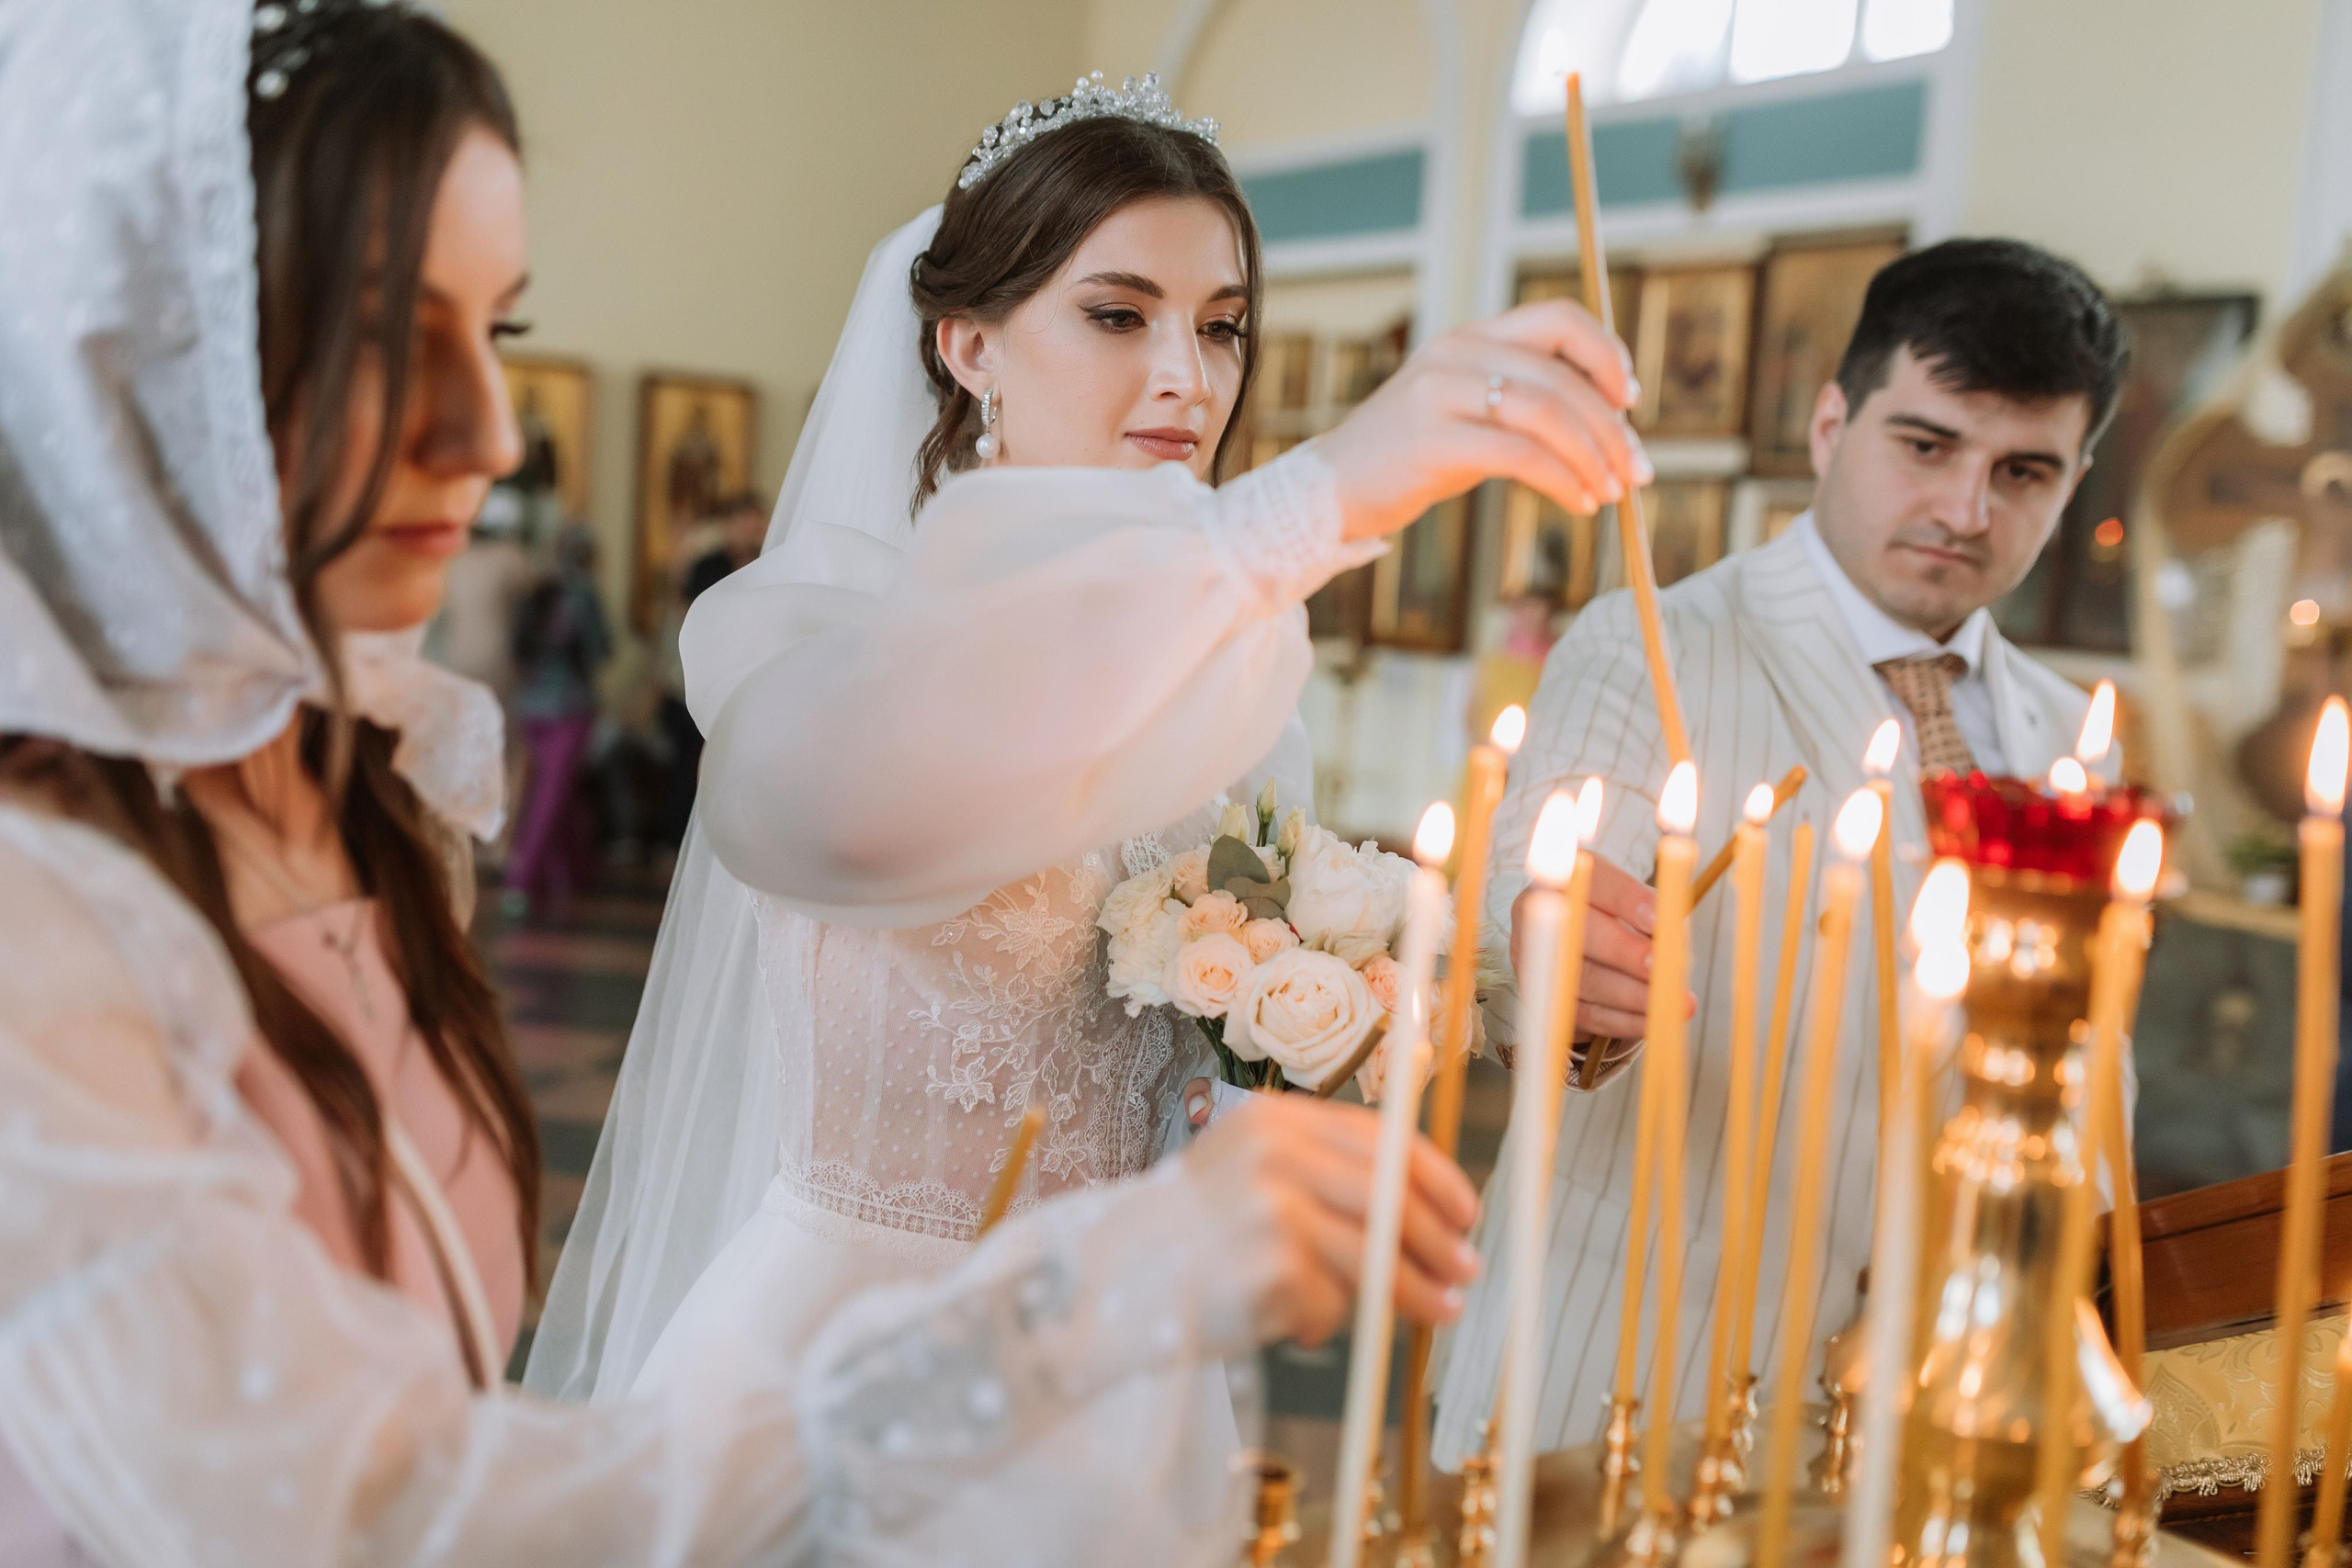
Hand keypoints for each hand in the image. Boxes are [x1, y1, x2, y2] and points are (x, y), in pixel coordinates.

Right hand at [1181, 1093, 1480, 1348]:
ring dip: (1415, 1290)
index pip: (1381, 1137)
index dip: (1435, 1177)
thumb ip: (1324, 1174)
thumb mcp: (1250, 1173)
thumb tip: (1428, 1212)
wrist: (1110, 1279)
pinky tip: (1304, 1327)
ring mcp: (1271, 1208)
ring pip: (1372, 1252)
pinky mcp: (1269, 1267)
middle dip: (1438, 1239)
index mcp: (1275, 1120)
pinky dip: (1325, 1321)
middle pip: (1388, 1194)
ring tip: (1441, 1311)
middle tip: (1466, 1270)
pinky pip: (1327, 1300)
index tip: (1467, 1213)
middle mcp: (1274, 1153)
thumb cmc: (1191, 1234)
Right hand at [1314, 299, 1651, 543]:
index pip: (1558, 319)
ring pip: (1545, 413)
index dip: (1607, 353)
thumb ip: (1522, 401)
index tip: (1631, 400)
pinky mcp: (1431, 440)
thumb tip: (1609, 423)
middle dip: (1612, 426)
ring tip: (1613, 493)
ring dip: (1593, 456)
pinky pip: (1519, 455)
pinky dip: (1561, 480)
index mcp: (1471, 337)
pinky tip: (1579, 502)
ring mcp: (1439, 393)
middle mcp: (1457, 352)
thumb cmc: (1410, 459)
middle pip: (1561, 375)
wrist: (1329, 491)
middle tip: (1639, 471)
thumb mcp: (1468, 412)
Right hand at [1510, 854, 1691, 1042]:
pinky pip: (1582, 1014)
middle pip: (1577, 931)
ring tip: (1672, 1003)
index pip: (1594, 880)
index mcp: (1565, 876)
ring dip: (1631, 995)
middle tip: (1662, 967)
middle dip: (1623, 951)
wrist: (1574, 941)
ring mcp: (1531, 956)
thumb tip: (1674, 940)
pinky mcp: (1539, 995)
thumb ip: (1653, 914)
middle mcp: (1535, 911)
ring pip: (1581, 979)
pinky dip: (1622, 1021)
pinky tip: (1652, 1022)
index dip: (1626, 899)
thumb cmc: (1613, 915)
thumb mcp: (1634, 902)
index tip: (1660, 919)